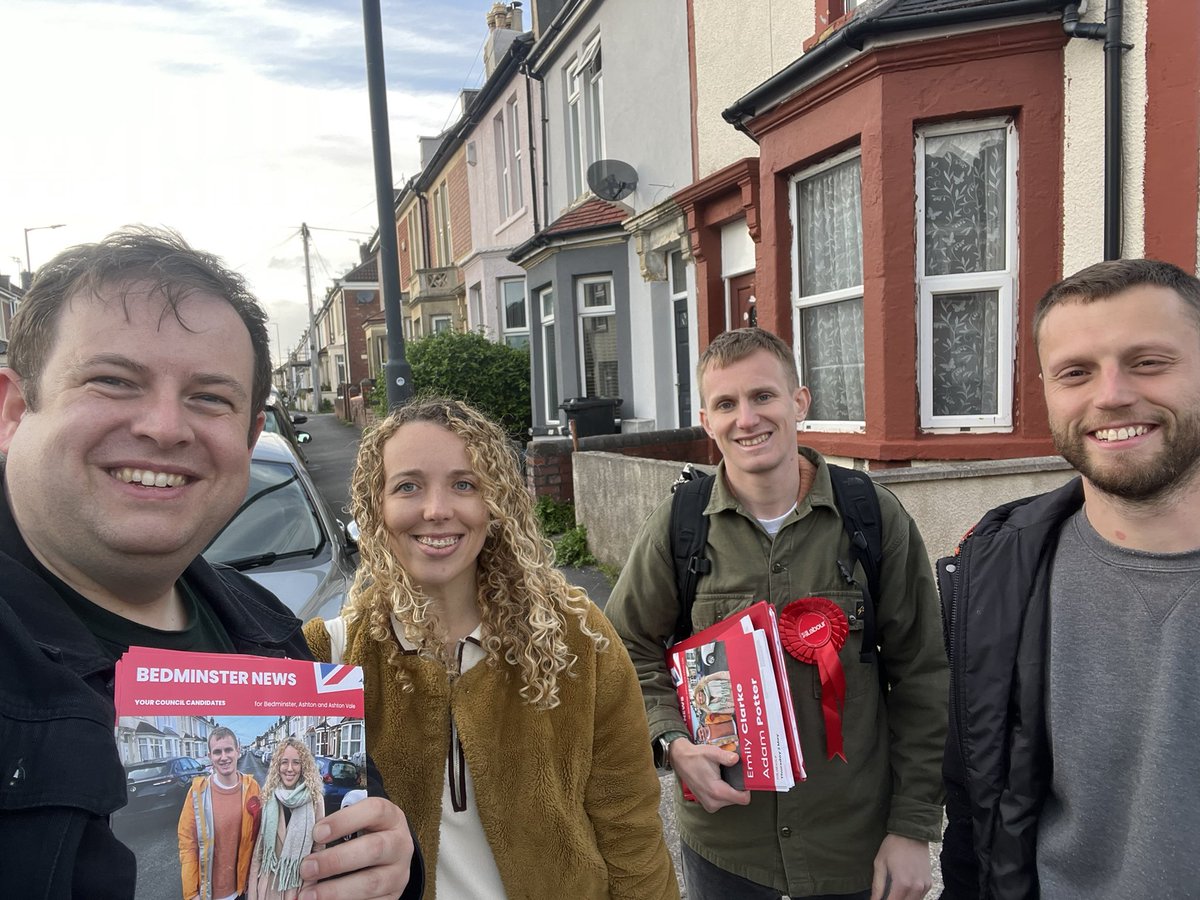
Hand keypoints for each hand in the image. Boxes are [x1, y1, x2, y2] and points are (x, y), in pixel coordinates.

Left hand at [298, 797, 412, 899]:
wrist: (387, 859)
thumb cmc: (363, 836)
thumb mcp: (356, 823)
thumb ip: (335, 826)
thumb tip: (302, 834)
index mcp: (391, 818)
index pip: (374, 811)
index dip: (344, 820)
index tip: (317, 833)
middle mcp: (399, 844)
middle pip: (373, 849)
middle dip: (335, 860)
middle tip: (306, 868)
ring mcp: (398, 873)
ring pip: (371, 882)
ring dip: (335, 890)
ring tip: (307, 894)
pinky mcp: (392, 897)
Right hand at [669, 739, 751, 813]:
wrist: (681, 760)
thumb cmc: (696, 757)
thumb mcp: (712, 753)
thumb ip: (726, 757)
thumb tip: (737, 759)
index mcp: (717, 791)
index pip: (743, 799)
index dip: (747, 789)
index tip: (744, 778)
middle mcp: (713, 802)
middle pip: (737, 799)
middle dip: (737, 787)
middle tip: (732, 774)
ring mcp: (710, 805)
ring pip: (731, 801)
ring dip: (730, 790)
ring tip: (723, 777)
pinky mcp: (707, 804)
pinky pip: (723, 801)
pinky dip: (724, 792)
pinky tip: (719, 781)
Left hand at [871, 834, 931, 899]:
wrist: (912, 833)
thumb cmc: (893, 846)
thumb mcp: (880, 863)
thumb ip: (877, 886)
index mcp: (902, 884)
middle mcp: (916, 888)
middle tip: (886, 895)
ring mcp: (924, 886)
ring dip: (903, 899)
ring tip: (893, 892)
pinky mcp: (929, 883)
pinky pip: (920, 897)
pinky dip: (912, 897)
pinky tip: (903, 890)